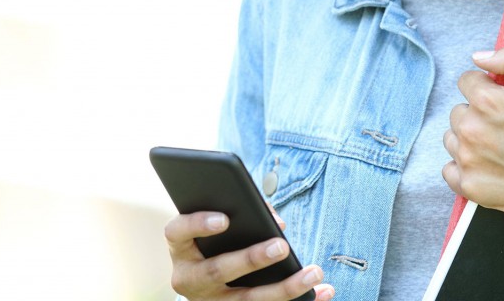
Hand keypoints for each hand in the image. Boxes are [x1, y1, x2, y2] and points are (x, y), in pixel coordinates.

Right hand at [164, 210, 334, 300]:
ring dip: (286, 288)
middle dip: (252, 259)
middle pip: (219, 270)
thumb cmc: (213, 239)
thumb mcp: (212, 224)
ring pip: (249, 299)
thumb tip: (278, 222)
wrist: (201, 278)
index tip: (225, 219)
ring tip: (314, 273)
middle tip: (282, 246)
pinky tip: (324, 292)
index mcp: (181, 247)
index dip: (199, 224)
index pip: (179, 231)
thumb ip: (242, 211)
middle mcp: (190, 278)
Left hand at [442, 44, 503, 221]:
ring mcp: (468, 161)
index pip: (467, 81)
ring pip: (453, 138)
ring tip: (502, 147)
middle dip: (479, 113)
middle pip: (459, 110)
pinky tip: (490, 166)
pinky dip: (465, 168)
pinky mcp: (469, 186)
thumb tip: (479, 58)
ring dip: (470, 140)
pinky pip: (449, 170)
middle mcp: (471, 130)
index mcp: (487, 101)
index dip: (488, 87)